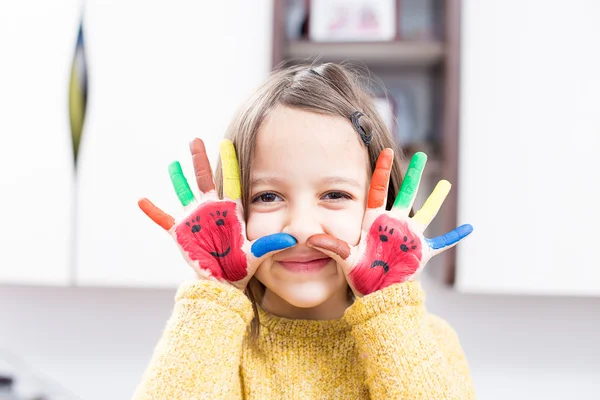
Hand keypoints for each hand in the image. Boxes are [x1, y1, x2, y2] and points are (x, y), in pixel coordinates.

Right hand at [138, 138, 295, 289]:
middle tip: (195, 139)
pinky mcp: (181, 233)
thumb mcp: (257, 253)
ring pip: (185, 192)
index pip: (230, 179)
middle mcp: (212, 210)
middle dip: (199, 159)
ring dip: (178, 178)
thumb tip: (294, 239)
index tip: (226, 141)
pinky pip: (164, 219)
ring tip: (173, 163)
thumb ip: (272, 244)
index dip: (228, 161)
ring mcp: (195, 220)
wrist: (223, 284)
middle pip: (205, 178)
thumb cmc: (241, 268)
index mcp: (230, 211)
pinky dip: (153, 211)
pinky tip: (141, 200)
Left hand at [307, 150, 472, 296]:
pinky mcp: (423, 252)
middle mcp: (394, 224)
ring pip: (426, 212)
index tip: (386, 150)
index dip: (382, 170)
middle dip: (414, 174)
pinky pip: (443, 243)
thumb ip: (332, 247)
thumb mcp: (347, 260)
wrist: (378, 297)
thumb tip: (309, 239)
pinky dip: (456, 236)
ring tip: (446, 184)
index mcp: (376, 221)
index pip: (379, 189)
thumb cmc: (362, 278)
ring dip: (436, 199)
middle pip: (407, 193)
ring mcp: (410, 237)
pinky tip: (469, 228)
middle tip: (421, 155)